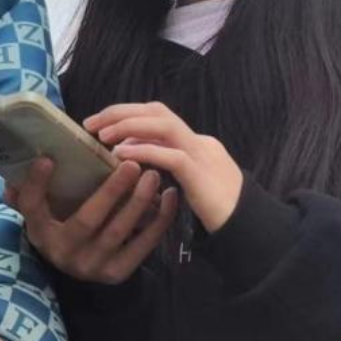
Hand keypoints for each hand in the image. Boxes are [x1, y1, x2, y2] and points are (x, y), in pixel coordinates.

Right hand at [4, 157, 177, 284]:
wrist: (79, 267)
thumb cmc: (60, 227)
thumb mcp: (40, 213)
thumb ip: (29, 191)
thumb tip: (28, 164)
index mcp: (41, 234)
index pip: (33, 208)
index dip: (37, 185)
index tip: (47, 158)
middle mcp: (65, 254)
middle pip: (88, 219)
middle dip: (111, 191)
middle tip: (132, 163)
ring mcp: (93, 267)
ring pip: (119, 232)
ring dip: (139, 202)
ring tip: (153, 175)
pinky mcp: (118, 273)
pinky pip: (142, 246)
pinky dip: (159, 221)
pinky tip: (170, 197)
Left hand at [86, 102, 242, 232]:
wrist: (250, 229)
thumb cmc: (215, 211)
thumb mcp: (187, 183)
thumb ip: (164, 165)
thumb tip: (130, 152)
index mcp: (196, 143)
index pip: (159, 116)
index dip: (127, 114)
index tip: (100, 123)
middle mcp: (199, 142)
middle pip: (158, 111)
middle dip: (122, 112)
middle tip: (91, 122)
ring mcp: (202, 156)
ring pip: (164, 125)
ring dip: (129, 126)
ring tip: (102, 135)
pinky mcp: (202, 176)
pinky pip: (171, 155)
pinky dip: (144, 151)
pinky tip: (121, 155)